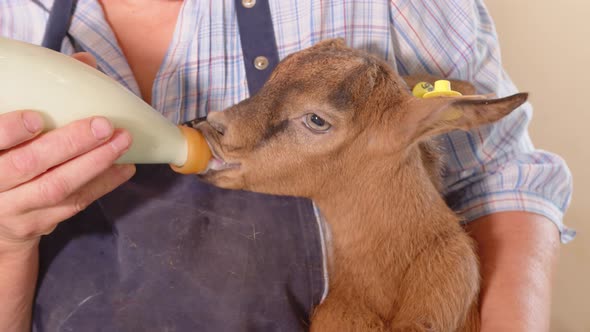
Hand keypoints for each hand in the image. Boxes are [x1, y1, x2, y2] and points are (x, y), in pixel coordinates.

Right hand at [0, 52, 134, 251]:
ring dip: (94, 163)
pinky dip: (102, 184)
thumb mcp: (5, 131)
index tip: (35, 118)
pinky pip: (74, 203)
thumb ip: (34, 96)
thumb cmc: (3, 157)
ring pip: (55, 187)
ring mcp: (12, 209)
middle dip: (69, 143)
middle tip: (104, 125)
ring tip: (122, 142)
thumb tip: (83, 63)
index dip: (8, 131)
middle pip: (27, 164)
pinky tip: (124, 168)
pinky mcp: (37, 223)